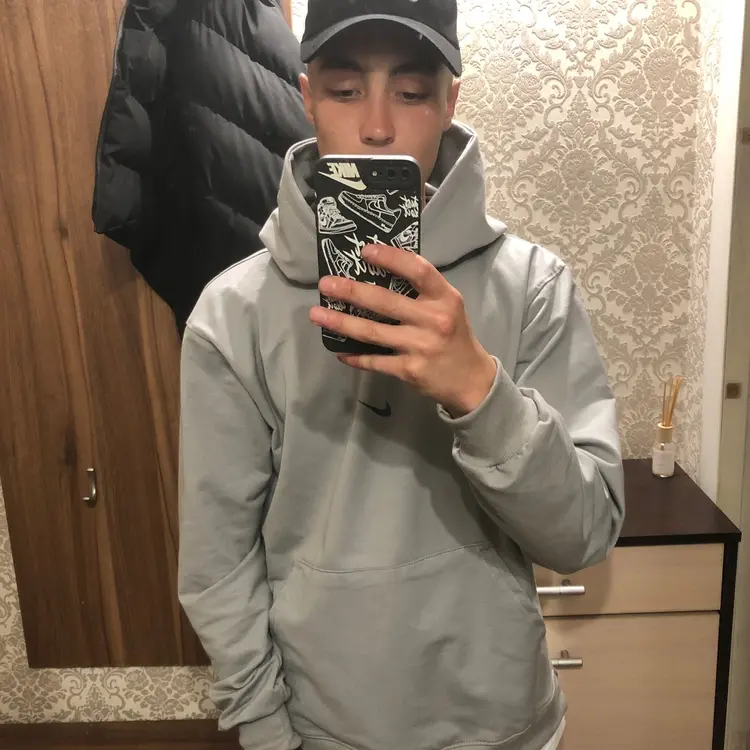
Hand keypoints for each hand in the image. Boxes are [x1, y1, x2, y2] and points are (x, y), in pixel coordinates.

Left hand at [309, 244, 496, 416]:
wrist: (471, 380)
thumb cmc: (454, 336)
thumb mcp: (448, 307)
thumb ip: (421, 292)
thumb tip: (377, 274)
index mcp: (444, 298)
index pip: (418, 270)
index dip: (391, 258)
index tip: (365, 251)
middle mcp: (433, 320)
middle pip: (385, 301)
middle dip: (350, 291)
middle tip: (325, 284)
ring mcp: (420, 346)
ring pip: (372, 332)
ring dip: (341, 322)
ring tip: (316, 314)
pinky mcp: (409, 370)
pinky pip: (375, 361)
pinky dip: (355, 356)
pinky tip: (339, 350)